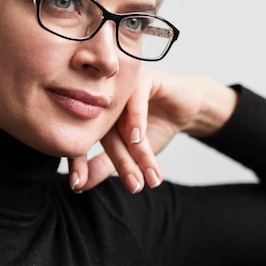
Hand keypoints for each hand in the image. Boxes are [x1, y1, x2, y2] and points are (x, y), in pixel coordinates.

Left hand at [68, 68, 238, 192]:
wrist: (188, 108)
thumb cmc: (155, 127)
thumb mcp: (131, 153)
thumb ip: (104, 165)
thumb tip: (79, 186)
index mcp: (93, 115)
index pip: (81, 138)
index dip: (78, 163)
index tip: (77, 185)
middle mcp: (103, 100)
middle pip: (105, 134)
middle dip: (121, 163)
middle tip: (134, 187)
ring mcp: (121, 88)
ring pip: (122, 122)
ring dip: (135, 151)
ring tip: (144, 174)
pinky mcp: (142, 79)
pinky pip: (135, 99)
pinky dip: (136, 120)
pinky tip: (137, 138)